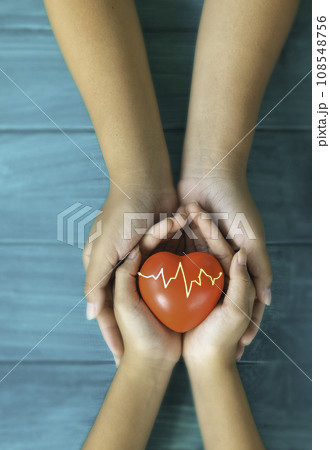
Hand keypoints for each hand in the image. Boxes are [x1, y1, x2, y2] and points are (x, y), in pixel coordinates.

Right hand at [82, 183, 176, 362]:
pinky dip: (176, 283)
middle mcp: (121, 263)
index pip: (106, 310)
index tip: (121, 358)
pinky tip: (186, 306)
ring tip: (171, 335)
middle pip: (130, 303)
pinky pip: (168, 269)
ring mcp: (142, 255)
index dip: (112, 335)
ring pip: (151, 288)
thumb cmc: (120, 216)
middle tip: (150, 350)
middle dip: (140, 326)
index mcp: (103, 266)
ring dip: (159, 308)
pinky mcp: (161, 246)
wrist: (145, 181)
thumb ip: (95, 282)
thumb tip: (91, 316)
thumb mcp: (103, 251)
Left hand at [178, 175, 271, 351]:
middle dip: (208, 316)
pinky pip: (177, 258)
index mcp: (239, 257)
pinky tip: (165, 298)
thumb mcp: (252, 238)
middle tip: (203, 341)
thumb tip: (268, 299)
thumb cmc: (236, 205)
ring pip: (193, 276)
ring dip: (187, 297)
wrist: (210, 173)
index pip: (239, 295)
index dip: (239, 320)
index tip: (234, 347)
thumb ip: (258, 266)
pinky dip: (172, 274)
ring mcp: (200, 245)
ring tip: (181, 326)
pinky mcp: (184, 236)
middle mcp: (219, 254)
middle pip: (213, 290)